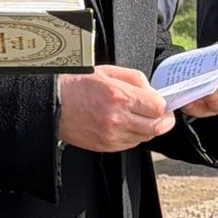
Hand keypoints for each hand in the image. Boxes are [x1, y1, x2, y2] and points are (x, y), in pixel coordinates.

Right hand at [58, 64, 175, 152]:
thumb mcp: (109, 71)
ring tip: (141, 118)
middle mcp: (117, 119)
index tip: (162, 102)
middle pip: (156, 127)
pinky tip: (127, 125)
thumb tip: (152, 92)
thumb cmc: (78, 84)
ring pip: (144, 138)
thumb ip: (136, 79)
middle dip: (163, 120)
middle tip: (162, 115)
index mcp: (120, 96)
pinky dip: (134, 136)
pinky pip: (131, 145)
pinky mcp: (105, 146)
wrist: (54, 103)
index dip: (163, 105)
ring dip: (148, 128)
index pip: (158, 107)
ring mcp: (111, 135)